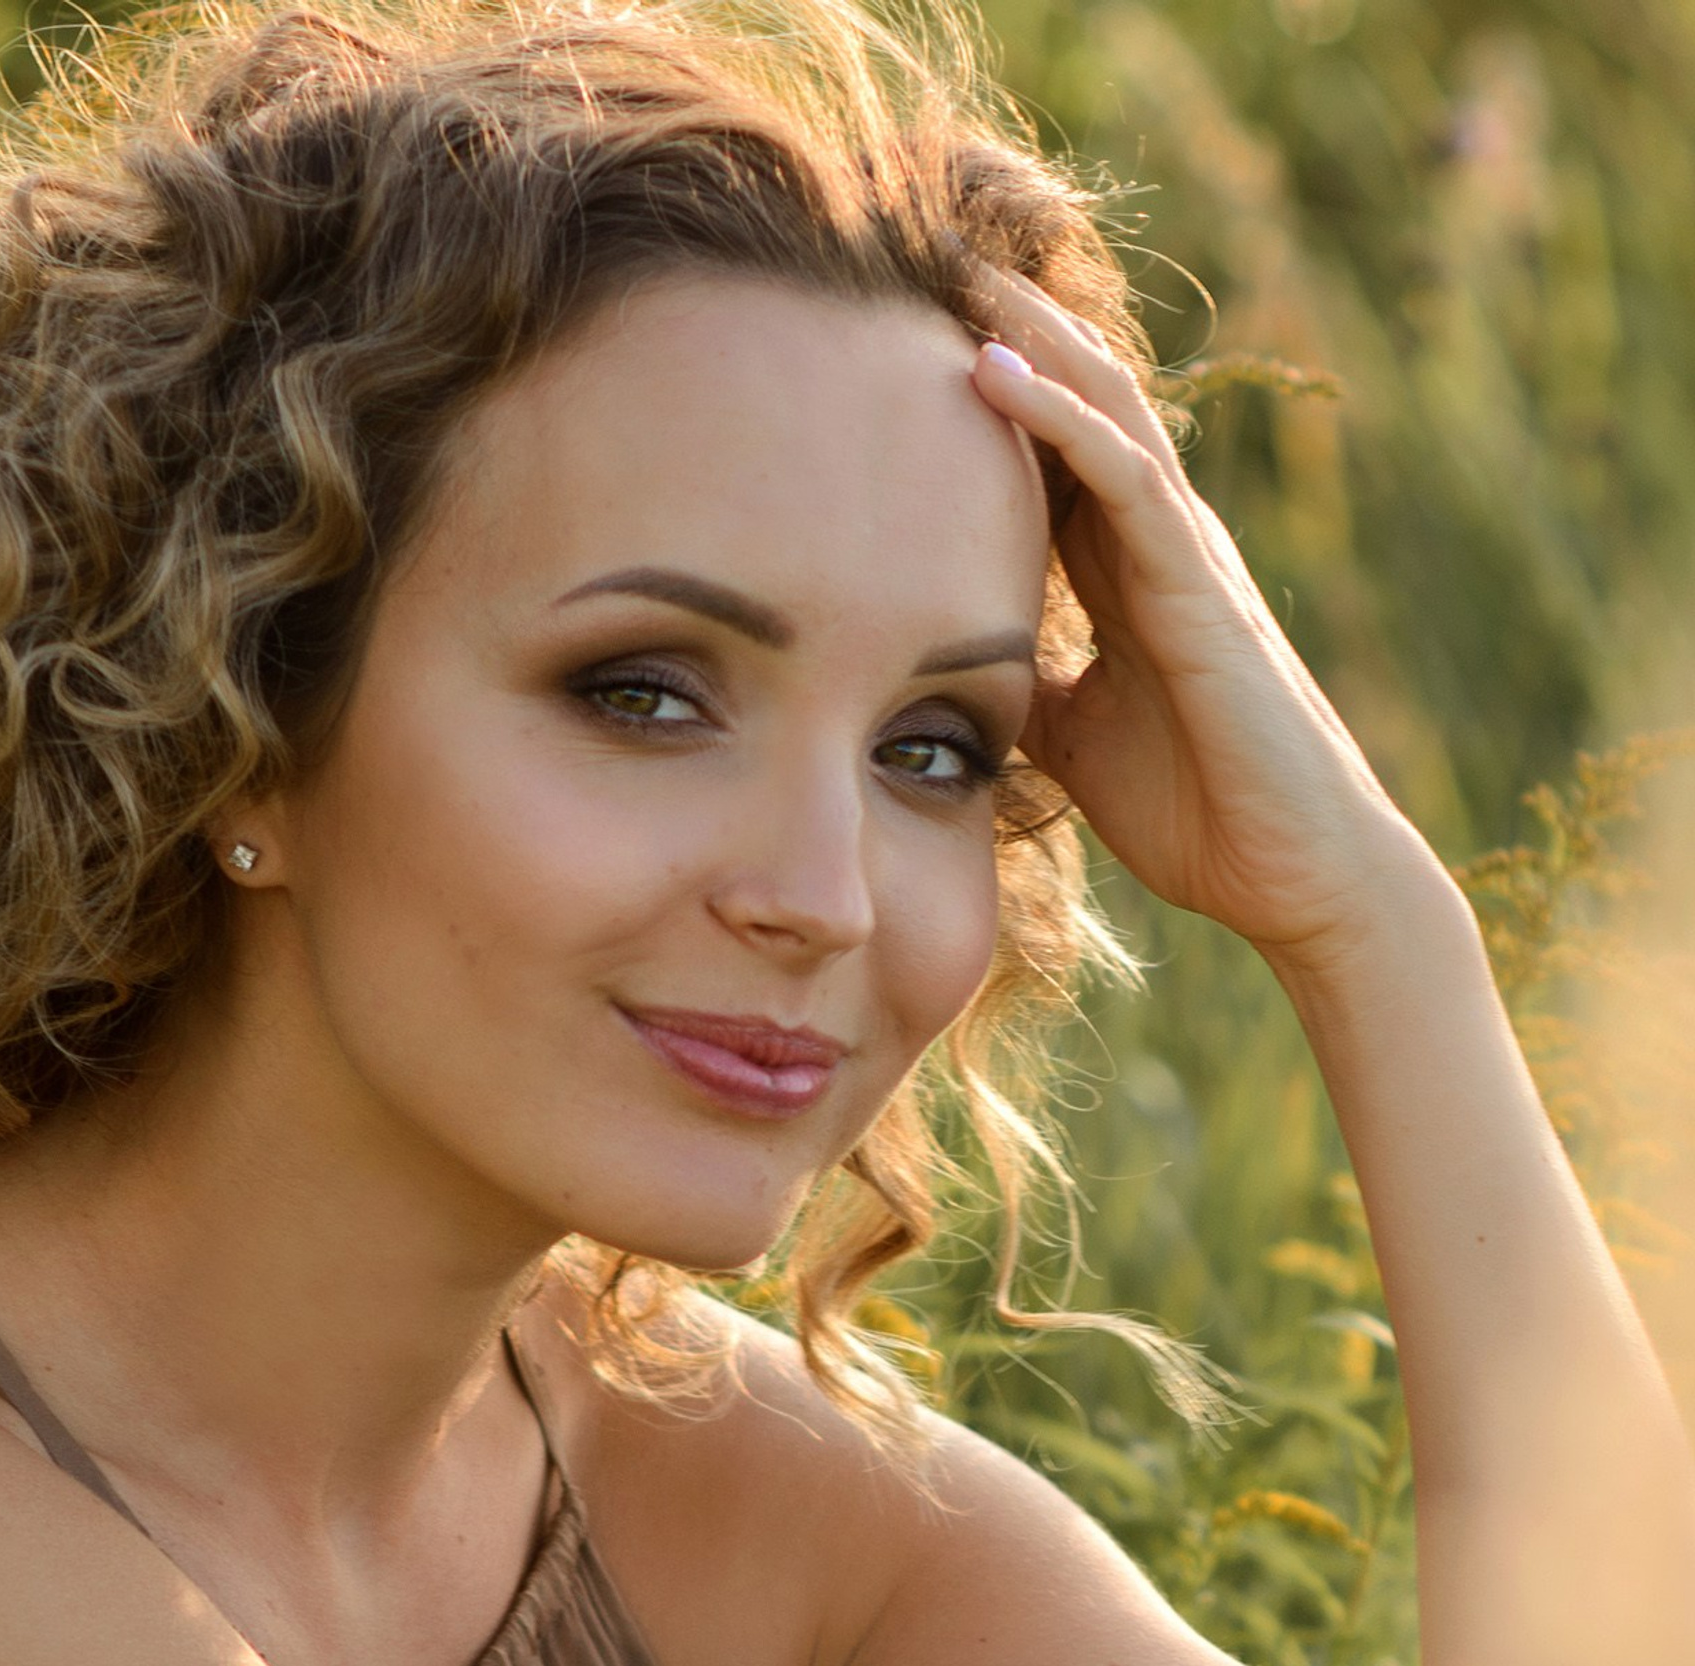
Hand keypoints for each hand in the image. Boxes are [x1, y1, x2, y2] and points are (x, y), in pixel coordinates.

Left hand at [969, 265, 1440, 973]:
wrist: (1290, 875)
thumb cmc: (1196, 808)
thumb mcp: (1074, 739)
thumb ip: (1027, 686)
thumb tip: (942, 672)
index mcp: (1124, 578)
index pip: (1050, 461)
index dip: (986, 399)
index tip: (899, 347)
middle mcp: (1156, 547)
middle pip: (1079, 407)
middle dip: (1008, 332)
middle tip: (921, 265)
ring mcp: (1185, 556)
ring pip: (1106, 413)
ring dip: (1030, 337)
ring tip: (954, 275)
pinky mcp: (1201, 585)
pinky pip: (1126, 477)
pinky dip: (1061, 418)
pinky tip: (994, 369)